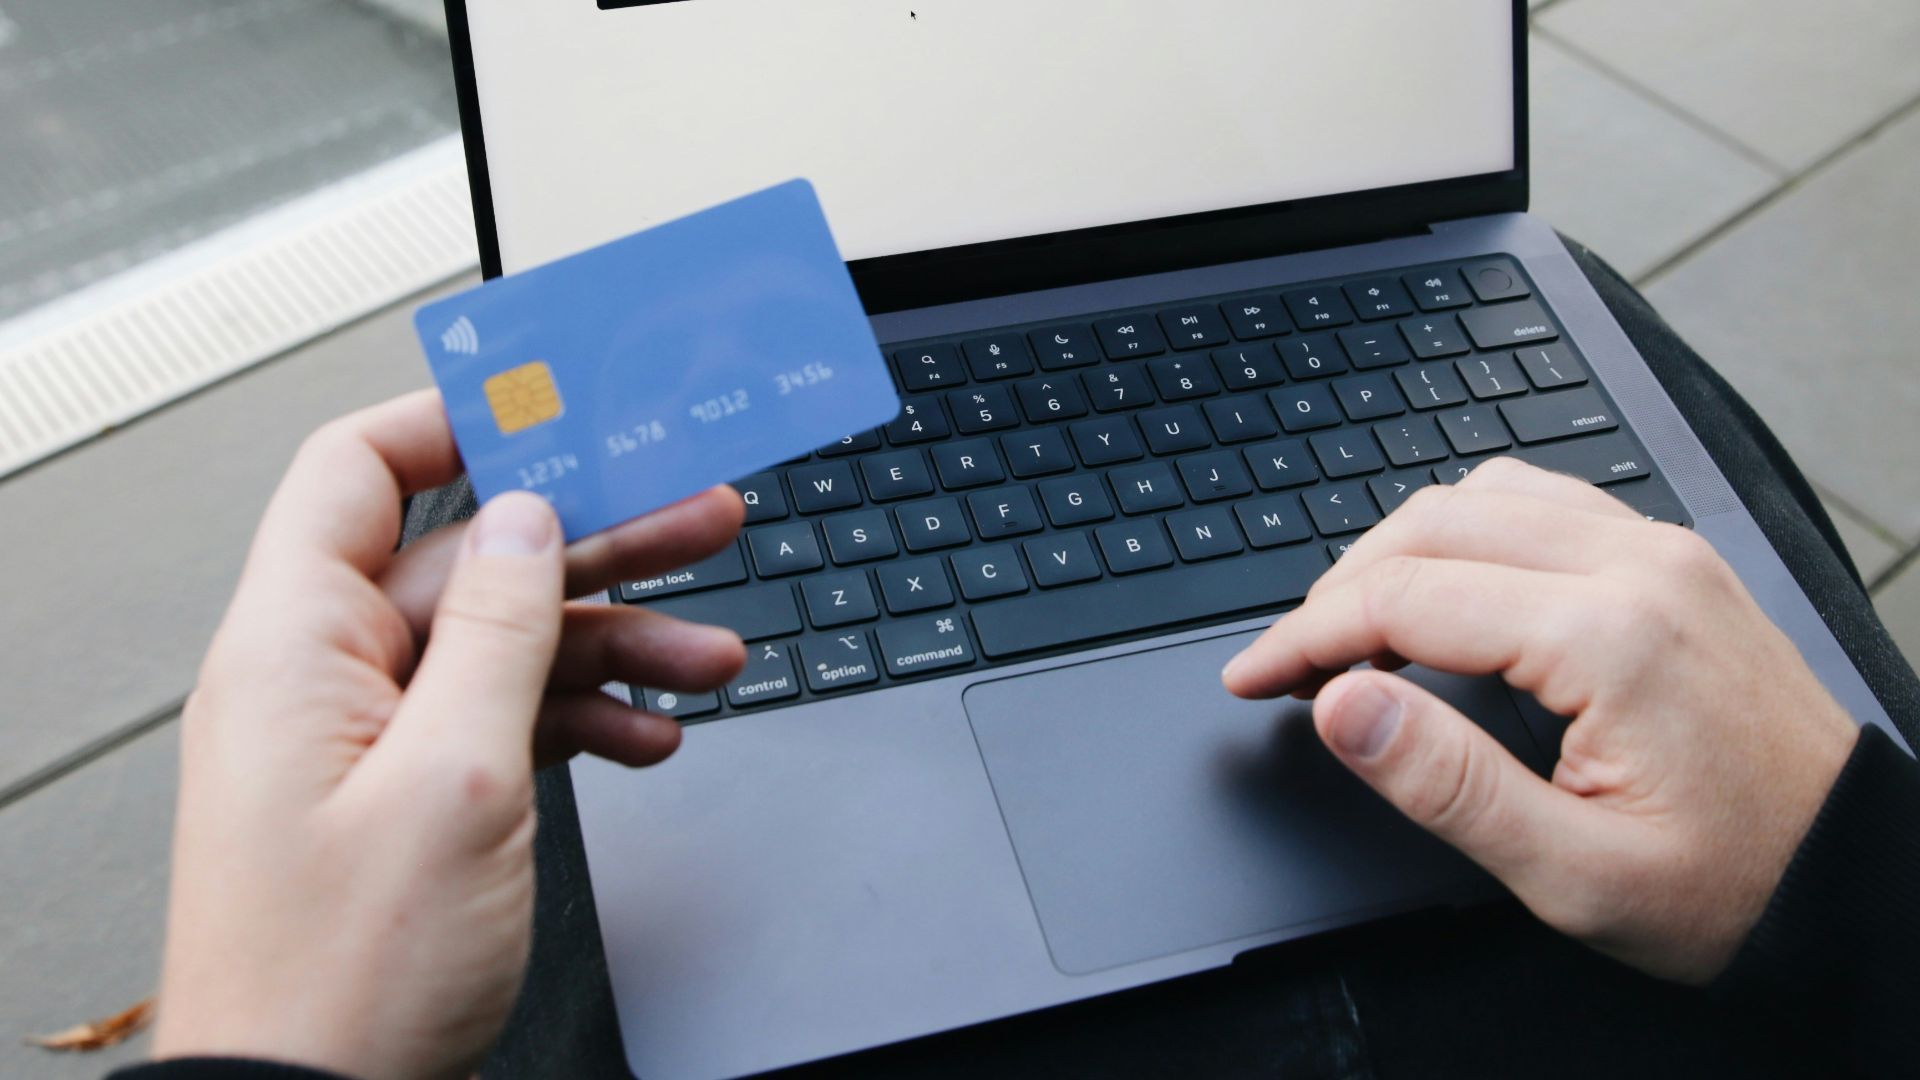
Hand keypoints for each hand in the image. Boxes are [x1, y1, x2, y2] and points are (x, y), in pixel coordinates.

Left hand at [152, 391, 745, 1078]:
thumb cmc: (344, 977)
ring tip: (714, 649)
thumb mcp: (453, 779)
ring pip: (506, 645)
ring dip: (615, 643)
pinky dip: (583, 720)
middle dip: (596, 539)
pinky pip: (504, 721)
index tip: (560, 404)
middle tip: (702, 513)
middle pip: (471, 561)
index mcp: (295, 647)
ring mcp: (370, 741)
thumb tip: (528, 520)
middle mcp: (324, 679)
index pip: (361, 472)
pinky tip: (652, 736)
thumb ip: (498, 631)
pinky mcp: (408, 797)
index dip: (460, 424)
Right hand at [1222, 458, 1857, 982]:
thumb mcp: (1576, 874)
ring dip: (1399, 551)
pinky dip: (1467, 530)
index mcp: (1608, 637)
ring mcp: (1661, 551)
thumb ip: (1446, 783)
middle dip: (1338, 590)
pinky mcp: (1673, 559)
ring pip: (1482, 494)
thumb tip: (1342, 704)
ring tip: (1356, 630)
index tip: (1251, 677)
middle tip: (1291, 664)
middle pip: (1431, 526)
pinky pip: (1542, 500)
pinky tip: (1448, 587)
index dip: (1304, 637)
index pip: (1405, 598)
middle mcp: (1637, 566)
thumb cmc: (1732, 885)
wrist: (1854, 875)